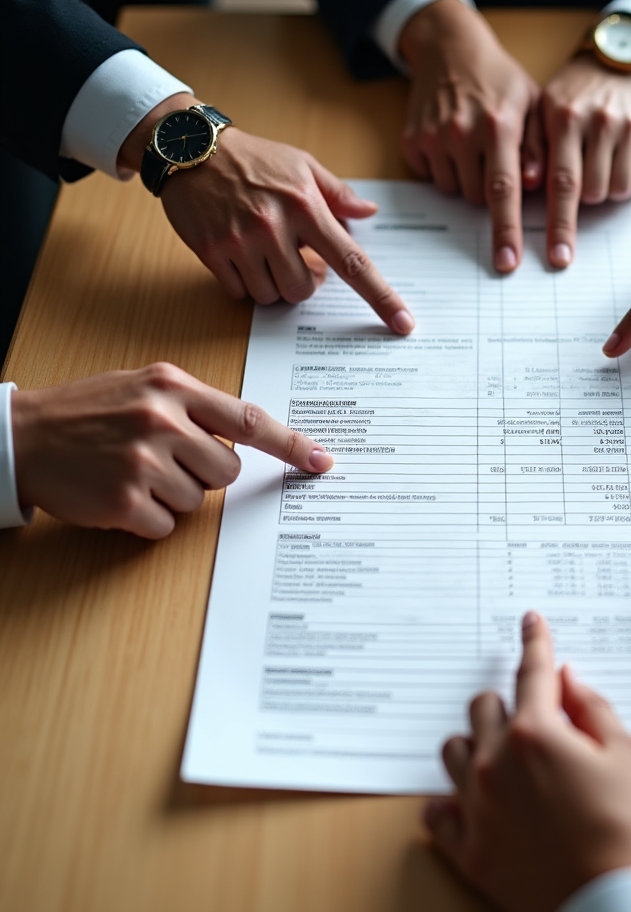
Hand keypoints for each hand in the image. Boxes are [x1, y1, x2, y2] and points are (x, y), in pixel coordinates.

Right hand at [11, 363, 332, 538]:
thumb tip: (248, 437)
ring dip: (173, 495)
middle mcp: (162, 421)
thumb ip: (195, 406)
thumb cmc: (89, 412)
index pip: (248, 420)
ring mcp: (143, 462)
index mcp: (173, 388)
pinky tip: (121, 495)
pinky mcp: (124, 501)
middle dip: (205, 472)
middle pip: (228, 470)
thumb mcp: (144, 387)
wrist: (22, 436)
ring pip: (199, 500)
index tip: (320, 461)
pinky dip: (149, 518)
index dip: (290, 444)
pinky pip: (167, 525)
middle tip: (165, 460)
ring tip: (133, 472)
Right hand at [118, 96, 414, 332]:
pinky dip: (243, 282)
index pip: (351, 261)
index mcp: (305, 206)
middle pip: (303, 290)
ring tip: (261, 250)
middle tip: (290, 255)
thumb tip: (369, 214)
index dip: (380, 296)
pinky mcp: (211, 251)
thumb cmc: (254, 159)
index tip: (402, 323)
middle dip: (301, 281)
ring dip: (270, 282)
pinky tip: (237, 253)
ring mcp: (240, 241)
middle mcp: (274, 226)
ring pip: (270, 296)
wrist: (190, 147)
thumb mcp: (301, 165)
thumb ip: (337, 194)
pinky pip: (239, 293)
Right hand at [398, 0, 542, 273]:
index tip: (508, 262)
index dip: (506, 230)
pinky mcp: (411, 141)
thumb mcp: (531, 104)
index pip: (503, 192)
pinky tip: (451, 141)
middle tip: (494, 158)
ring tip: (473, 145)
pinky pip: (431, 177)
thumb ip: (537, 147)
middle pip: (477, 198)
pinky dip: (443, 168)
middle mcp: (462, 133)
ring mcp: (432, 137)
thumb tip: (536, 185)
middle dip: (489, 191)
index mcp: (498, 125)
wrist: (449, 46)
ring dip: (466, 179)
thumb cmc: (499, 78)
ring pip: (454, 191)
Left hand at [423, 612, 630, 911]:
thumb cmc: (629, 830)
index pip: (532, 672)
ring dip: (475, 745)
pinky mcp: (469, 850)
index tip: (530, 622)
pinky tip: (471, 802)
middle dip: (508, 704)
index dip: (535, 641)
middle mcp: (496, 763)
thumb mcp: (626, 756)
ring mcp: (477, 807)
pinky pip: (436, 812)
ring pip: (453, 751)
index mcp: (536, 733)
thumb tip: (568, 680)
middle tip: (534, 720)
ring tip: (502, 760)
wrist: (615, 905)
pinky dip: (450, 802)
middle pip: (482, 707)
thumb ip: (592, 709)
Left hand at [540, 54, 630, 267]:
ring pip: (618, 190)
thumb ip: (530, 148)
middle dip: (584, 198)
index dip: (560, 225)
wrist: (619, 58)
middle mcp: (599, 121)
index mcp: (564, 117)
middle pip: (593, 193)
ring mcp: (630, 126)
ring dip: (607, 189)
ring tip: (600, 163)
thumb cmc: (572, 93)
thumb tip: (524, 187)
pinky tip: (620, 160)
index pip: (561, 184)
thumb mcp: (541, 110)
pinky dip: (629, 181)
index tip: (558, 258)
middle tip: (581, 174)